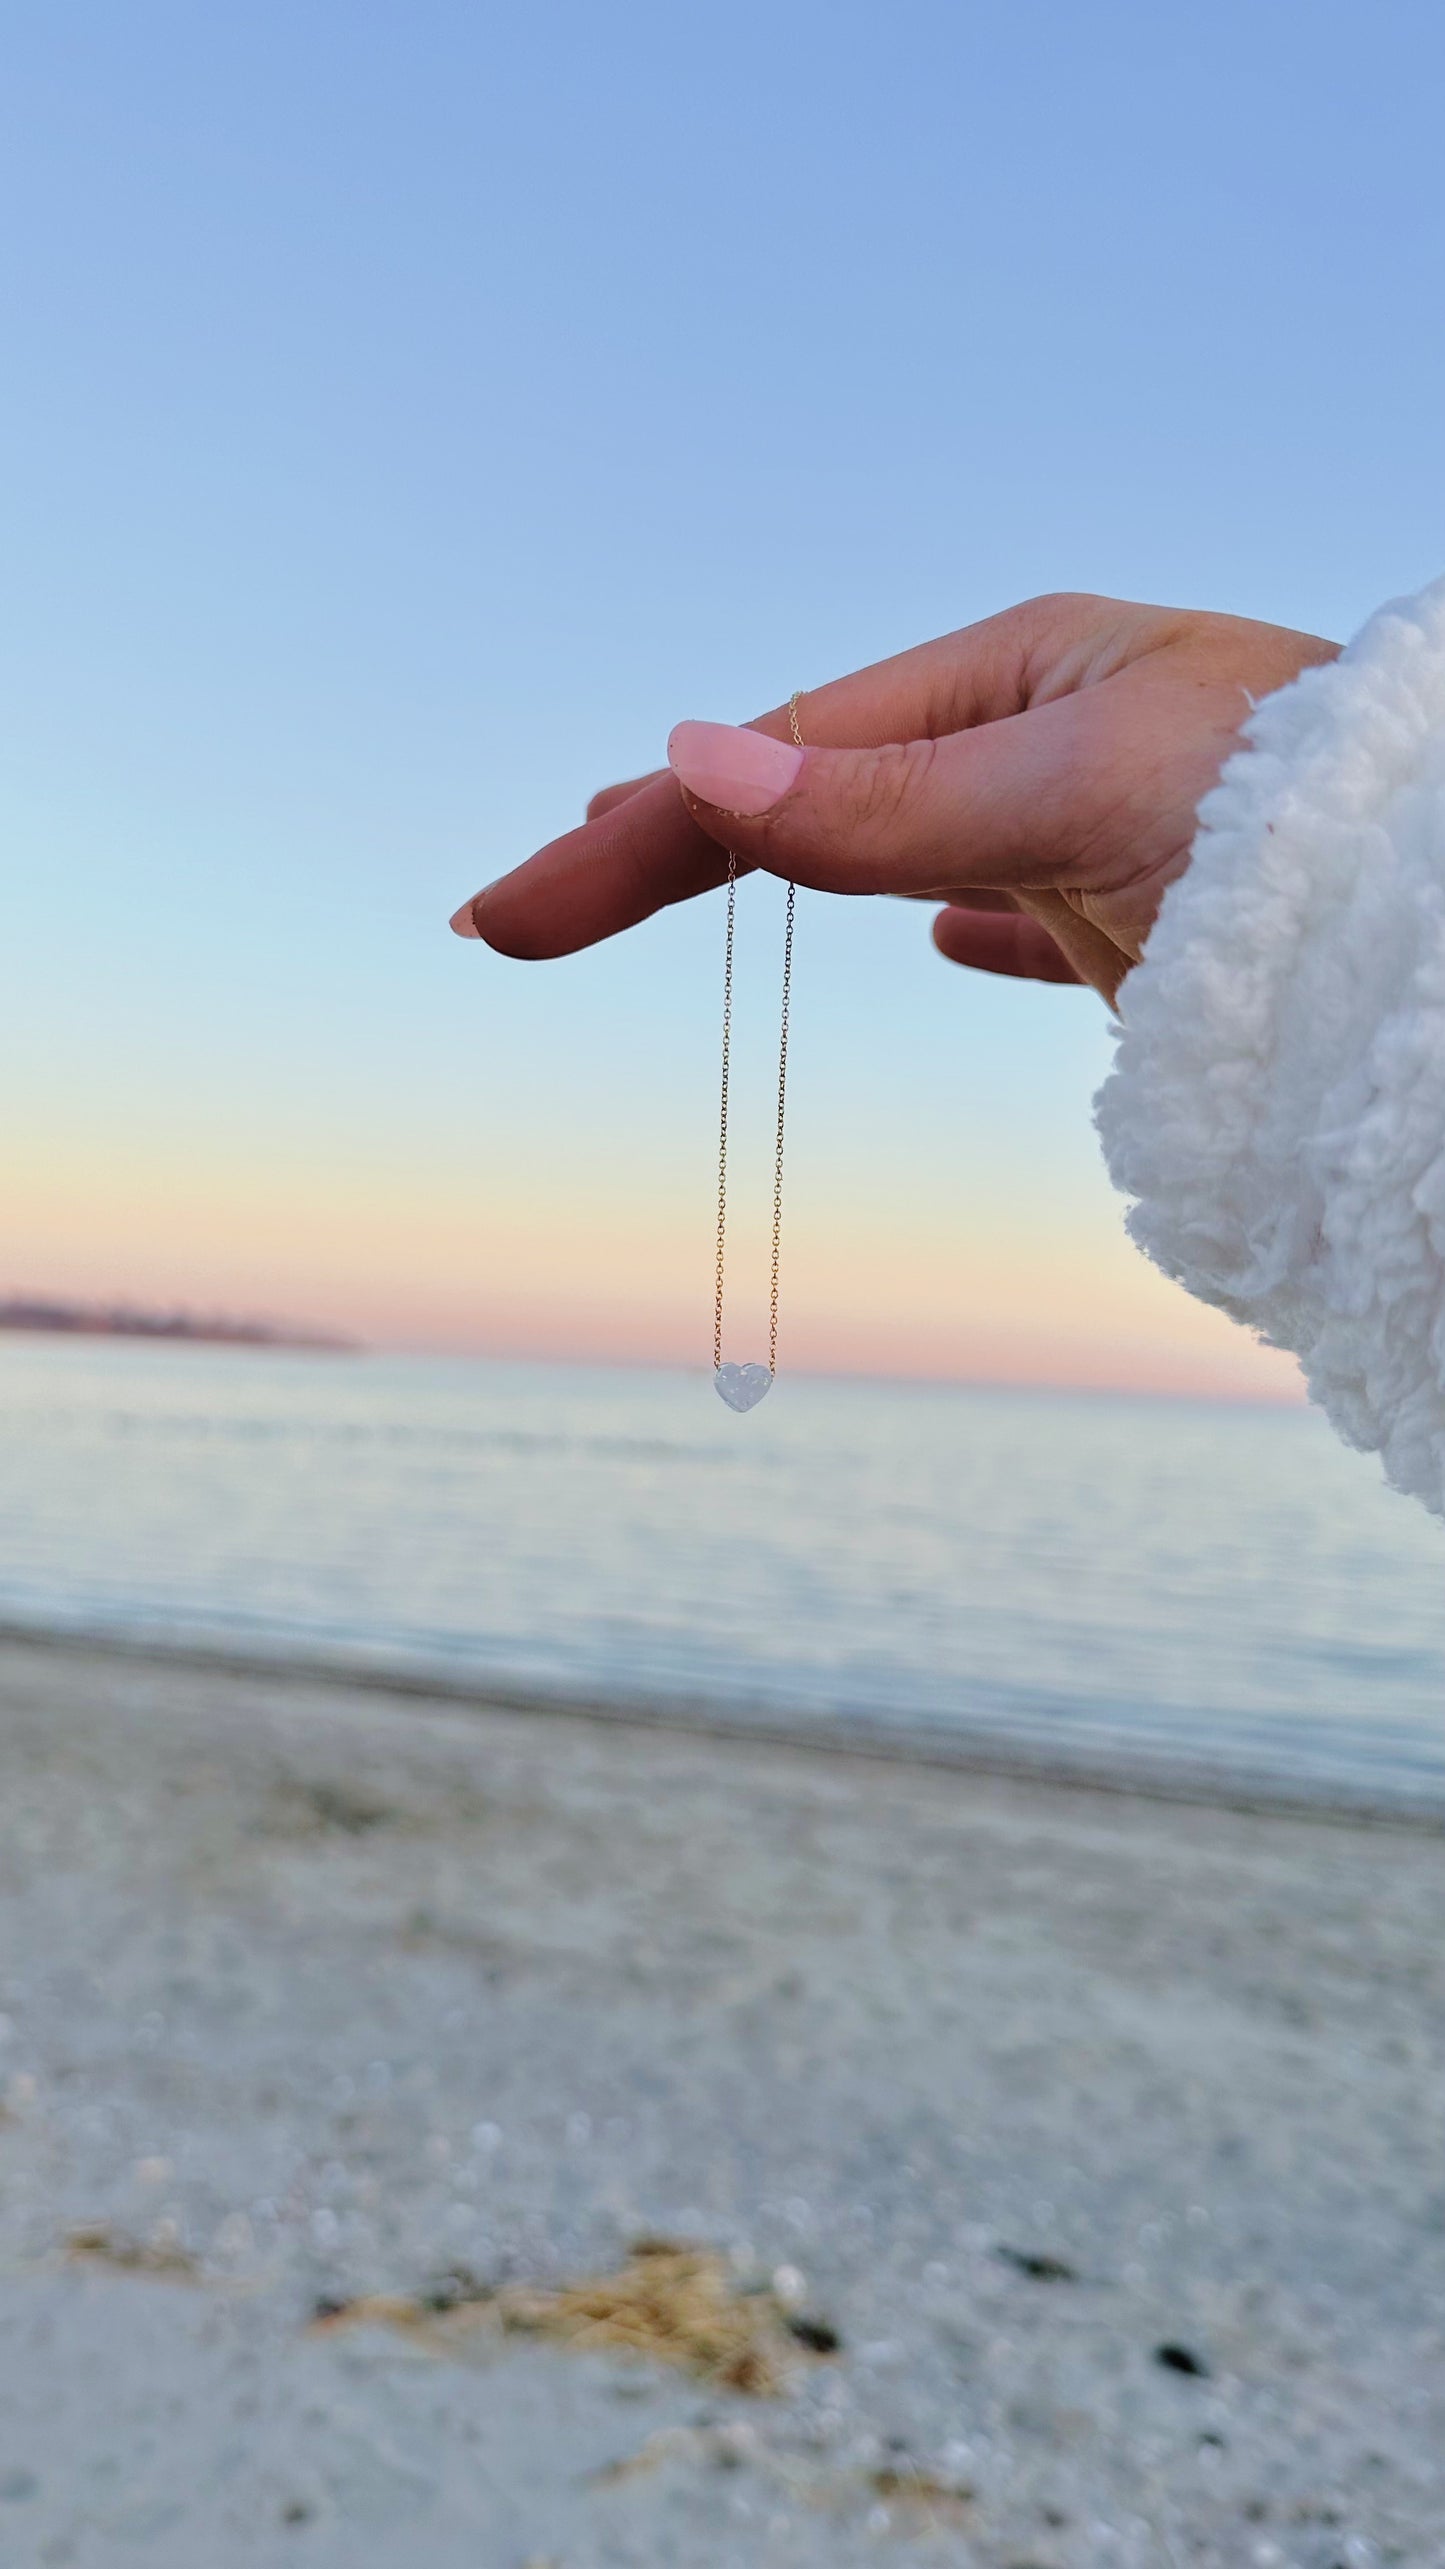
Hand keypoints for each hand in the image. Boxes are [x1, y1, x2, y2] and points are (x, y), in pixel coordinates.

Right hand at [453, 594, 1338, 1002]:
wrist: (1431, 917)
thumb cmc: (1289, 817)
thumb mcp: (1076, 788)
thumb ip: (886, 800)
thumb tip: (690, 763)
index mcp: (1012, 676)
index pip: (773, 766)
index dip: (630, 842)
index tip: (503, 916)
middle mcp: (1039, 739)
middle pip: (807, 794)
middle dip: (663, 847)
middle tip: (520, 909)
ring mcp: (1090, 826)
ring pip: (896, 850)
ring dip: (783, 870)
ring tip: (672, 876)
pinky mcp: (1150, 917)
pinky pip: (1026, 916)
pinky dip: (968, 930)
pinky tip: (945, 942)